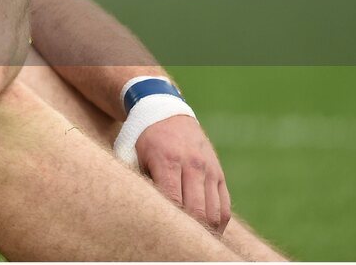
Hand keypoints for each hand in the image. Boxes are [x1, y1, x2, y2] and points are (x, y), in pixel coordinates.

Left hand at [135, 115, 231, 234]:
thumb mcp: (130, 153)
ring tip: (193, 244)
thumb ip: (136, 181)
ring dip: (206, 232)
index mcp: (167, 160)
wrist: (163, 110)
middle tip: (177, 246)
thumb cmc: (140, 137)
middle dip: (189, 232)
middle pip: (197, 211)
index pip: (174, 202)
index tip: (161, 238)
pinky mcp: (219, 173)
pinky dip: (218, 223)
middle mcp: (192, 164)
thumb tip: (139, 213)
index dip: (170, 224)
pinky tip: (207, 233)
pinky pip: (225, 206)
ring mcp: (209, 169)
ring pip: (215, 212)